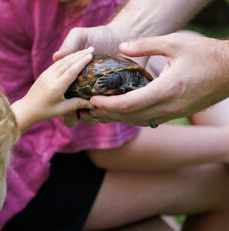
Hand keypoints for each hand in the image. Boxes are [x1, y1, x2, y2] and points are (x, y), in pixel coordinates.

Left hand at [12, 47, 94, 132]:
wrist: (26, 109)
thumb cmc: (45, 112)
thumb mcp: (62, 109)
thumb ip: (77, 104)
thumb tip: (93, 104)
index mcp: (56, 87)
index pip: (71, 71)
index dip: (81, 62)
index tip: (90, 55)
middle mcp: (51, 78)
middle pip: (68, 63)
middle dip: (80, 55)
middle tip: (92, 49)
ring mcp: (46, 74)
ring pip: (62, 62)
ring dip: (74, 55)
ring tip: (85, 50)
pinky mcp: (43, 74)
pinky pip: (57, 63)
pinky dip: (66, 58)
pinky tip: (72, 56)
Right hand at [53, 25, 127, 125]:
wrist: (125, 35)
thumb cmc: (100, 36)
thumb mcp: (81, 36)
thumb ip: (69, 44)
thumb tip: (56, 57)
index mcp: (70, 81)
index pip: (60, 98)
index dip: (59, 104)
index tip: (66, 101)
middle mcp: (83, 92)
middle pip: (73, 114)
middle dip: (73, 116)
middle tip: (78, 109)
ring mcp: (99, 97)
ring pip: (91, 117)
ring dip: (90, 117)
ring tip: (94, 109)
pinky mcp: (116, 99)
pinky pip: (110, 114)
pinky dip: (108, 115)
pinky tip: (109, 106)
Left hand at [89, 33, 228, 125]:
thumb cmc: (205, 54)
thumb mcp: (175, 43)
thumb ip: (145, 45)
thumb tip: (121, 48)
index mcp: (166, 90)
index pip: (129, 105)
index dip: (108, 105)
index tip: (93, 100)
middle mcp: (169, 106)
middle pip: (131, 117)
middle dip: (108, 114)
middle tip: (91, 107)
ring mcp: (174, 113)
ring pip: (140, 122)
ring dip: (119, 118)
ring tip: (102, 111)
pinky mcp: (177, 113)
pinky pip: (150, 120)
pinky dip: (133, 118)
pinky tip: (124, 111)